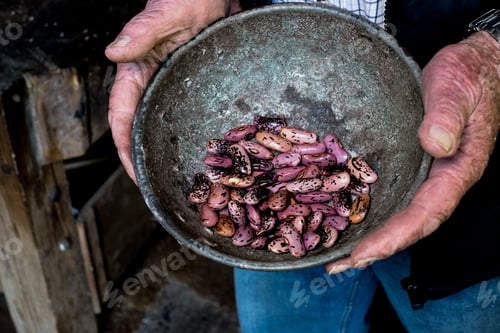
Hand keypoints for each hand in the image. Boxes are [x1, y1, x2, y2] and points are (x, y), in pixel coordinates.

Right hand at [105, 0, 241, 182]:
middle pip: (140, 129)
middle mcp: (150, 85)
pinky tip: (201, 154)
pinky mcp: (189, 89)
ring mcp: (170, 89)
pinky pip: (185, 118)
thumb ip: (141, 31)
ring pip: (161, 127)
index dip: (125, 148)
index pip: (121, 117)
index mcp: (135, 71)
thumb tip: (114, 53)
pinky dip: (187, 138)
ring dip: (165, 153)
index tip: (135, 173)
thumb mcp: (165, 15)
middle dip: (145, 160)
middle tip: (158, 188)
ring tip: (178, 180)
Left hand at [326, 31, 499, 273]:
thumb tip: (435, 145)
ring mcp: (428, 174)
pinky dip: (374, 213)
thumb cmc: (468, 76)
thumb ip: (447, 116)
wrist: (476, 67)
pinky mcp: (415, 164)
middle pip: (410, 224)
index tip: (364, 253)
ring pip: (402, 213)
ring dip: (372, 237)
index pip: (426, 213)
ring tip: (339, 255)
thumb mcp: (457, 90)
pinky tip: (351, 218)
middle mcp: (442, 179)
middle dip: (377, 248)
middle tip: (339, 265)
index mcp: (458, 169)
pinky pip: (395, 195)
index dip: (395, 236)